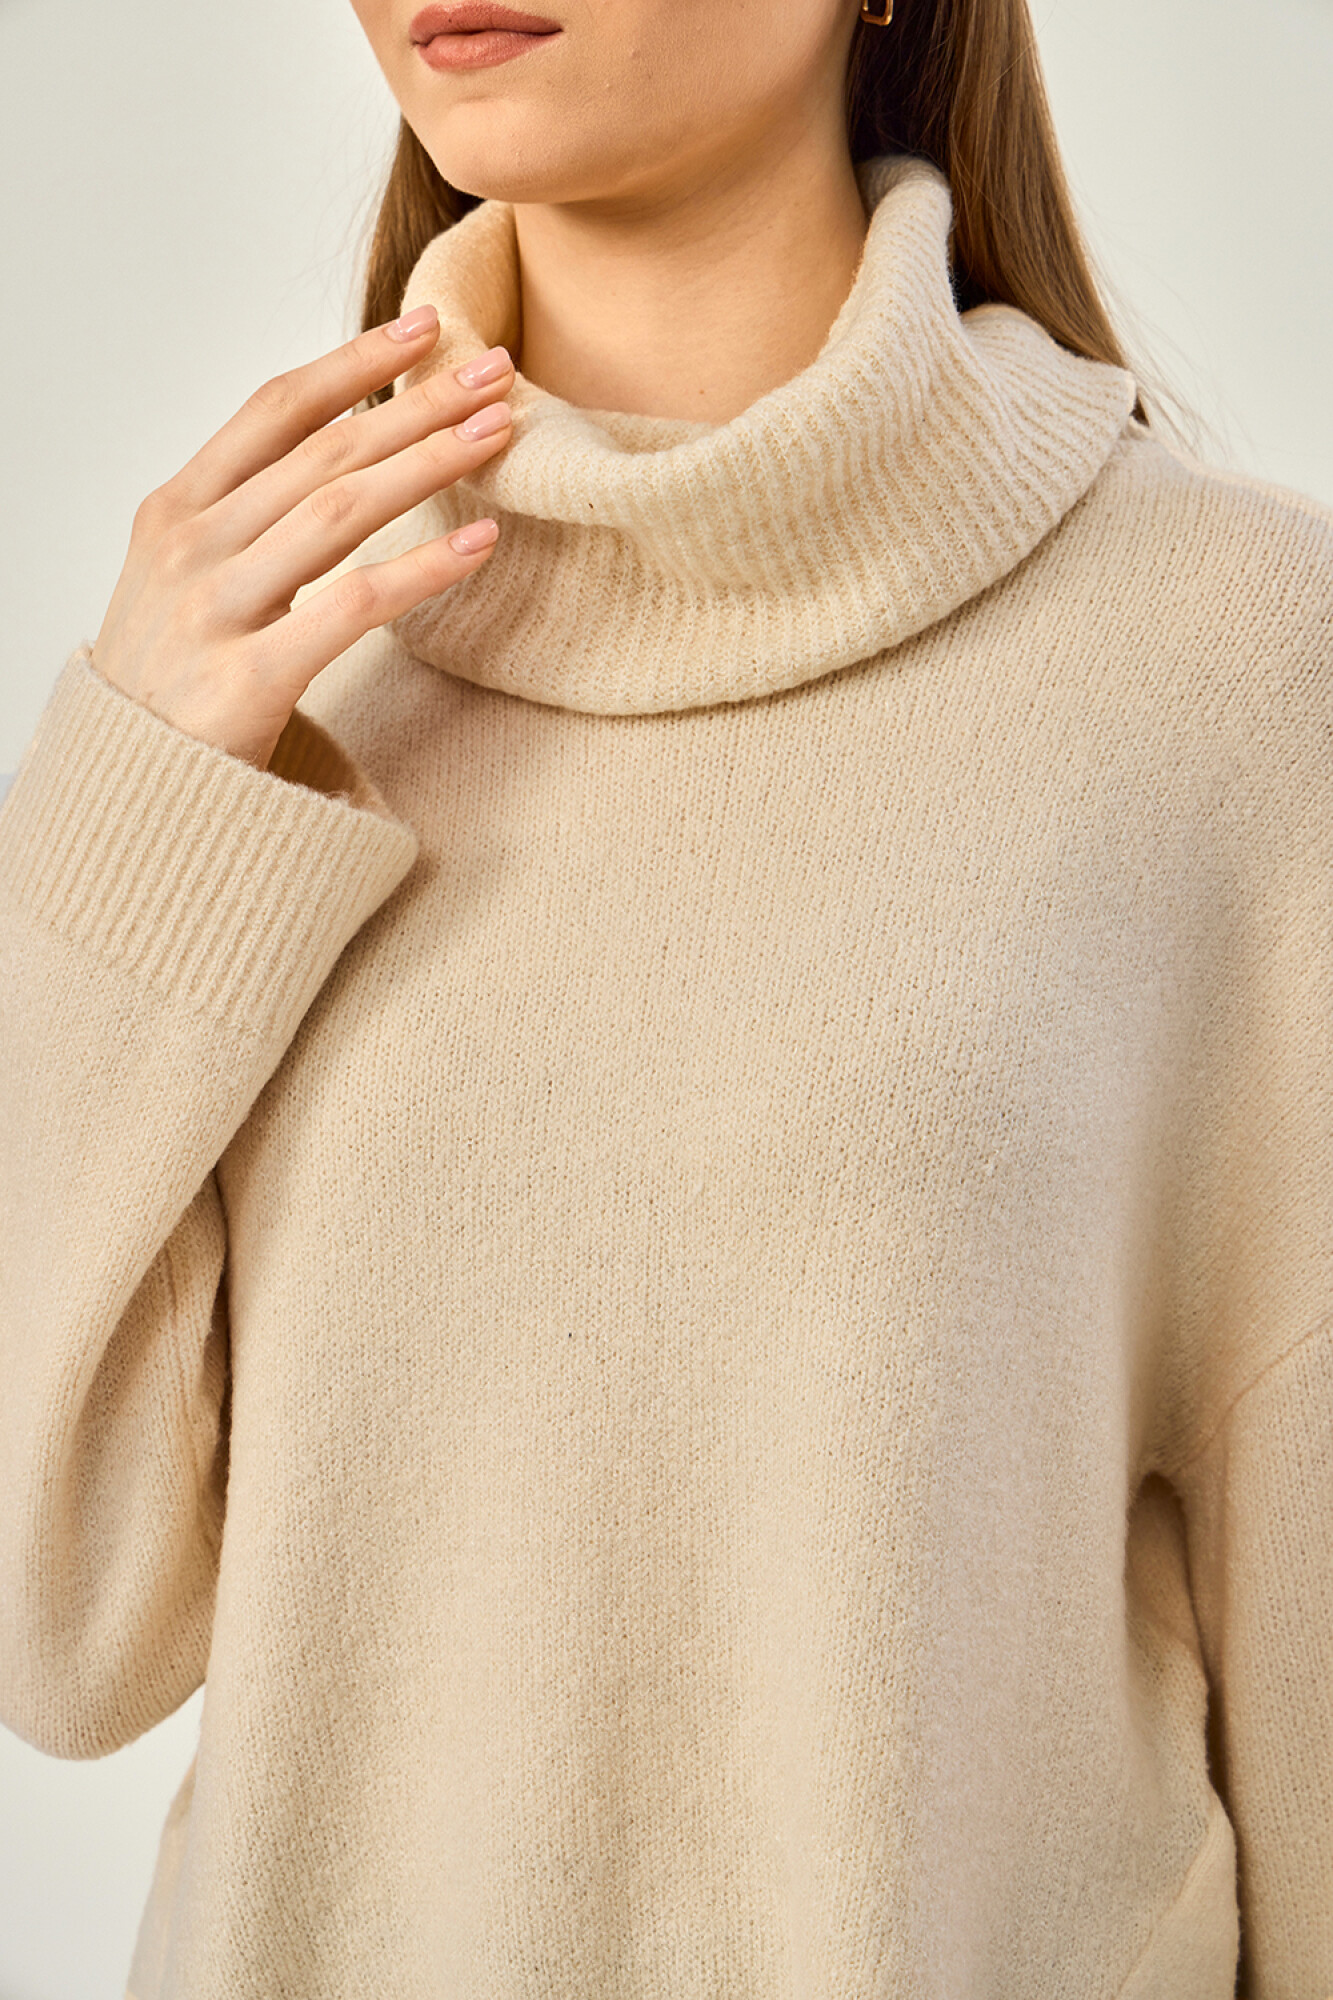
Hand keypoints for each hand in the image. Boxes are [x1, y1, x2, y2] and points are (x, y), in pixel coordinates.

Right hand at [90, 307, 513, 769]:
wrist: (127, 794)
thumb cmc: (174, 685)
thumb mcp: (186, 582)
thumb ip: (246, 519)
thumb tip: (340, 452)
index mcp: (174, 511)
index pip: (274, 410)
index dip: (354, 364)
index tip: (425, 329)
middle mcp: (190, 548)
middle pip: (322, 450)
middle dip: (415, 404)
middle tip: (494, 372)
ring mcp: (214, 610)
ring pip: (340, 511)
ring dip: (428, 463)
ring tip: (497, 435)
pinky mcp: (247, 679)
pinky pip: (352, 607)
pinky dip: (423, 571)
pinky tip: (480, 545)